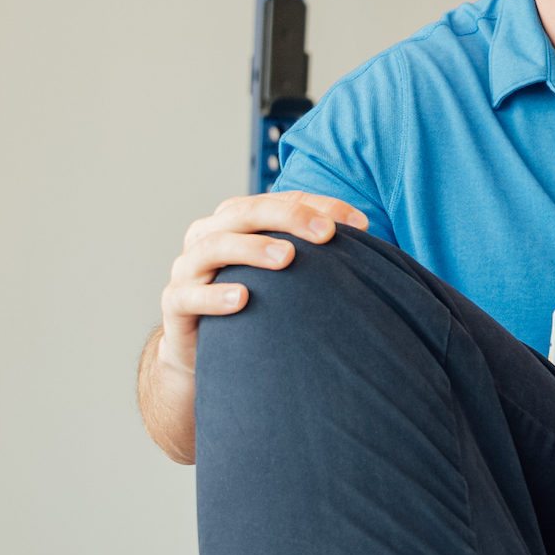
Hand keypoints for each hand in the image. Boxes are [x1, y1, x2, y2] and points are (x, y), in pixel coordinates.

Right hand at [140, 191, 367, 461]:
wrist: (204, 353)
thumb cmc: (256, 303)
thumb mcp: (286, 275)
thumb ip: (318, 253)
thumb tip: (380, 245)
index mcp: (237, 219)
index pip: (281, 201)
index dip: (319, 206)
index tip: (359, 223)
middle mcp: (209, 236)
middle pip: (245, 212)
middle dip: (288, 218)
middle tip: (327, 233)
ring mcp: (187, 269)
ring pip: (215, 247)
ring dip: (253, 249)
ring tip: (287, 258)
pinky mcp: (174, 306)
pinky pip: (188, 296)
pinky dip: (214, 295)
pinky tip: (242, 299)